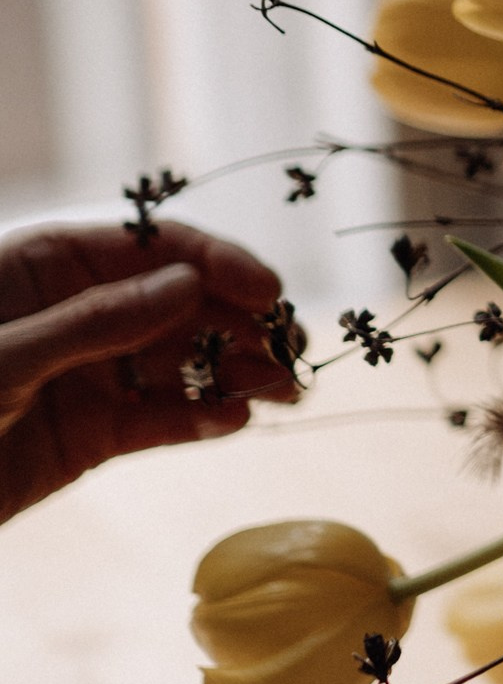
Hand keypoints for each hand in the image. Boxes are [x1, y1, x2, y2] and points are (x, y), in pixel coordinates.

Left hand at [0, 221, 298, 527]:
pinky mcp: (89, 436)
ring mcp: (86, 374)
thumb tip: (187, 284)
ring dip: (234, 371)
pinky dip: (199, 419)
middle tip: (293, 348)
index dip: (214, 262)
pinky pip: (157, 420)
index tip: (267, 290)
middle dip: (238, 321)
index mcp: (45, 267)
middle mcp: (75, 313)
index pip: (148, 247)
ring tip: (286, 390)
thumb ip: (94, 322)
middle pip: (177, 302)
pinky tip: (235, 422)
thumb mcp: (4, 358)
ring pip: (178, 362)